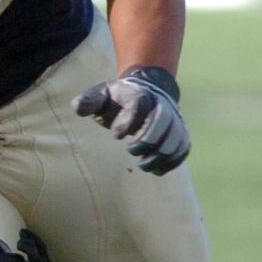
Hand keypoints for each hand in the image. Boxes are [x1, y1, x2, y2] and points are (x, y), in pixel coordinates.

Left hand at [74, 65, 189, 173]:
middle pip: (163, 120)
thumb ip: (89, 101)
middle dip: (148, 139)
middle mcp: (161, 104)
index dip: (127, 121)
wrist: (148, 92)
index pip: (139, 104)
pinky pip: (183, 148)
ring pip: (176, 136)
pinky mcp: (180, 133)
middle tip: (131, 151)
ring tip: (143, 165)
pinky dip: (172, 161)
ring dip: (161, 155)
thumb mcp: (101, 95)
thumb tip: (78, 108)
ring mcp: (174, 119)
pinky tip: (156, 170)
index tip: (115, 136)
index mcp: (139, 93)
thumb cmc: (119, 99)